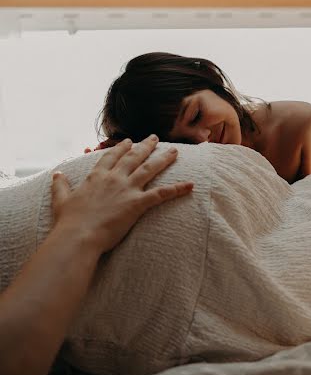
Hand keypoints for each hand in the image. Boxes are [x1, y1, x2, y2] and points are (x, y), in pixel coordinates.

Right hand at [54, 136, 192, 254]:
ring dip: (164, 159)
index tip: (128, 140)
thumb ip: (60, 185)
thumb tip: (57, 174)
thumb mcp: (61, 200)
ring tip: (175, 152)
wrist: (78, 236)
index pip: (111, 157)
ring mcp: (127, 189)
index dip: (121, 148)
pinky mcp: (138, 203)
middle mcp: (114, 178)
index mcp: (96, 177)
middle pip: (133, 157)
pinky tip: (190, 185)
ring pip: (150, 169)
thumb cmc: (69, 221)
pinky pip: (162, 194)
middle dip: (146, 146)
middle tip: (155, 138)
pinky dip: (178, 189)